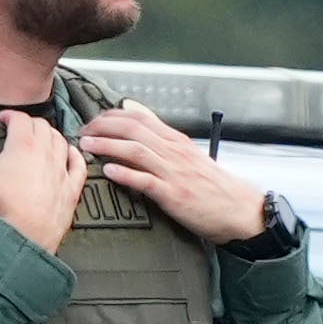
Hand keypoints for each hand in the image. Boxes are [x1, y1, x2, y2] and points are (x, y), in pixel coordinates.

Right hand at [0, 111, 90, 254]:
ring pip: (60, 141)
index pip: (19, 118)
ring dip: (51, 136)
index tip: (1, 120)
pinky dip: (75, 155)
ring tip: (42, 138)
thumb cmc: (2, 208)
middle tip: (18, 130)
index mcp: (23, 144)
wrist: (25, 236)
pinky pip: (78, 165)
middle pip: (42, 126)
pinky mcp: (71, 188)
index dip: (9, 115)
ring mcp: (61, 170)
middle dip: (29, 124)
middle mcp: (46, 152)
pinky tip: (71, 154)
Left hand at [76, 102, 274, 246]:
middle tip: (83, 132)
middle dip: (102, 127)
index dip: (111, 116)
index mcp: (177, 141)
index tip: (93, 121)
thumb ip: (162, 136)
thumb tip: (134, 113)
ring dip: (107, 146)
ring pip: (136, 150)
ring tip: (87, 146)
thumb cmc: (214, 186)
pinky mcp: (174, 195)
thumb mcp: (189, 154)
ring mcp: (174, 173)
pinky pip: (146, 181)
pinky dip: (125, 174)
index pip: (140, 117)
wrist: (239, 210)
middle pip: (133, 129)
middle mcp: (174, 152)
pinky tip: (108, 172)